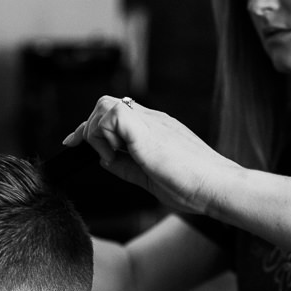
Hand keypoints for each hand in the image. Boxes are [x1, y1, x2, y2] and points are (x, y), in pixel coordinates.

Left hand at [61, 96, 243, 215]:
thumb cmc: (192, 186)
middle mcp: (151, 119)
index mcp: (153, 128)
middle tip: (98, 155)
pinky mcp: (147, 131)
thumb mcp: (149, 178)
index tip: (73, 143)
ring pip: (104, 105)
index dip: (90, 128)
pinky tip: (116, 157)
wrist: (216, 186)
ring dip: (98, 133)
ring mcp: (150, 122)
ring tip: (114, 158)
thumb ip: (126, 167)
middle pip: (105, 104)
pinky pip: (111, 116)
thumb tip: (103, 160)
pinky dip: (104, 137)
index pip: (113, 115)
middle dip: (90, 129)